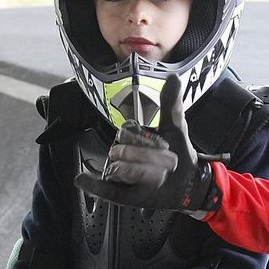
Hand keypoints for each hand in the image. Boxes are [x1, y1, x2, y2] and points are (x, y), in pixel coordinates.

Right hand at [74, 73, 219, 214]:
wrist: (186, 180)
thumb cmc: (177, 152)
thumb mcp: (175, 126)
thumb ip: (169, 103)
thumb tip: (173, 78)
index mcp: (130, 135)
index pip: (128, 132)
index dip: (148, 141)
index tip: (167, 146)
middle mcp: (120, 152)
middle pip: (124, 152)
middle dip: (150, 159)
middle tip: (170, 164)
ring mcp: (117, 172)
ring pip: (120, 170)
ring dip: (144, 174)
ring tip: (160, 177)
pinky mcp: (116, 190)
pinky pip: (100, 186)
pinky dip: (90, 183)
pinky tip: (82, 179)